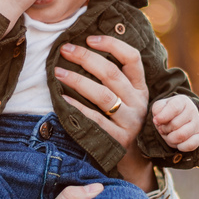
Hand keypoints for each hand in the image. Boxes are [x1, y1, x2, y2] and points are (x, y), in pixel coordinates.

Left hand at [55, 35, 153, 190]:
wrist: (132, 160)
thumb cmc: (122, 121)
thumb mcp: (127, 99)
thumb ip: (115, 79)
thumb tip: (85, 49)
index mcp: (141, 88)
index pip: (132, 58)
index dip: (112, 45)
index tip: (89, 38)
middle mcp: (138, 103)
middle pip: (112, 74)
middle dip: (86, 58)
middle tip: (65, 50)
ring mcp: (129, 121)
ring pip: (103, 95)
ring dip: (78, 81)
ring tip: (58, 72)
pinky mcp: (117, 138)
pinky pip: (95, 120)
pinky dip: (77, 108)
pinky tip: (62, 99)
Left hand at [152, 95, 198, 151]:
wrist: (178, 118)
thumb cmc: (167, 112)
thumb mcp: (160, 107)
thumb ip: (157, 110)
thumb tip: (158, 120)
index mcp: (182, 101)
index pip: (174, 108)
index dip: (162, 117)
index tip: (155, 121)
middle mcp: (192, 110)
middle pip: (175, 124)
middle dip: (164, 129)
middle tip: (163, 128)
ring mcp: (198, 123)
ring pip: (181, 135)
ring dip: (170, 138)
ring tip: (169, 134)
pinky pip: (190, 145)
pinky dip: (180, 146)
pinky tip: (177, 142)